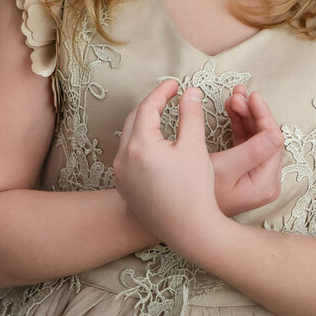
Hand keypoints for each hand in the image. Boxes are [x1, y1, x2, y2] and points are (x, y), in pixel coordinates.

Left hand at [114, 83, 225, 250]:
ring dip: (144, 124)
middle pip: (134, 120)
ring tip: (162, 115)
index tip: (176, 83)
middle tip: (169, 96)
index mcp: (140, 145)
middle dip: (151, 105)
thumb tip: (191, 92)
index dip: (162, 92)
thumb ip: (191, 115)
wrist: (188, 231)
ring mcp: (121, 175)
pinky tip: (155, 144)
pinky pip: (128, 157)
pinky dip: (140, 144)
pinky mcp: (124, 188)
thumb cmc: (195, 189)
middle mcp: (123, 159)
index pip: (148, 107)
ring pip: (129, 138)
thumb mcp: (195, 147)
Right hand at [212, 86, 283, 215]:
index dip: (263, 116)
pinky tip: (231, 108)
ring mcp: (255, 175)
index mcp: (265, 183)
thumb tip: (277, 133)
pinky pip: (246, 142)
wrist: (182, 212)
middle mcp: (265, 181)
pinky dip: (239, 124)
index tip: (252, 96)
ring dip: (246, 114)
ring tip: (234, 96)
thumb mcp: (225, 168)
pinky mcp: (244, 170)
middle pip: (266, 137)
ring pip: (256, 136)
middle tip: (239, 94)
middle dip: (253, 112)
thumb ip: (251, 150)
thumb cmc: (200, 194)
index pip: (273, 141)